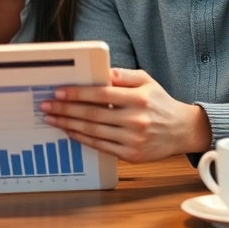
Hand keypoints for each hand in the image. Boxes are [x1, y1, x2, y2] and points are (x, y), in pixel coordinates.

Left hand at [39, 68, 211, 161]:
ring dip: (69, 125)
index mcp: (139, 99)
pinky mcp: (131, 155)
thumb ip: (124, 75)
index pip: (101, 94)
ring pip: (94, 132)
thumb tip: (100, 72)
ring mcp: (133, 140)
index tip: (58, 92)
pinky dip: (82, 139)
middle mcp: (136, 120)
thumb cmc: (160, 102)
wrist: (182, 130)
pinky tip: (69, 131)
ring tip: (52, 119)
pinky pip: (100, 146)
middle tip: (46, 106)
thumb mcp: (147, 81)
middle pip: (93, 115)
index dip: (77, 93)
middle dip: (65, 110)